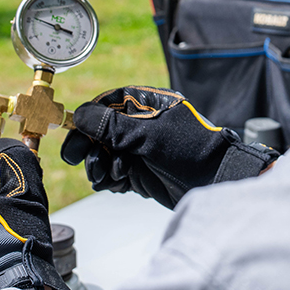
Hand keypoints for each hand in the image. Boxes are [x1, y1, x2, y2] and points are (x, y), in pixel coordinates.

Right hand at [60, 86, 278, 208]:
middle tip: (76, 158)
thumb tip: (81, 115)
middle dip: (89, 146)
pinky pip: (113, 174)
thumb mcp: (149, 135)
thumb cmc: (190, 150)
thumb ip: (113, 127)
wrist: (214, 181)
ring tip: (107, 176)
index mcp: (146, 106)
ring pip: (104, 155)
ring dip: (99, 165)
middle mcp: (140, 126)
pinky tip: (115, 184)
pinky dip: (109, 180)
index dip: (89, 119)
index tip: (75, 132)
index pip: (108, 105)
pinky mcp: (139, 173)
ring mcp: (139, 150)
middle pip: (101, 132)